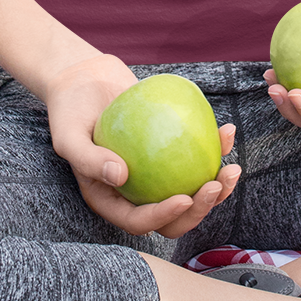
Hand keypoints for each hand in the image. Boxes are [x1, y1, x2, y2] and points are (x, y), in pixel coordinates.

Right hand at [44, 54, 240, 239]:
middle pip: (174, 217)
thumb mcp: (68, 136)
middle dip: (200, 210)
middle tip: (215, 184)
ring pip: (192, 191)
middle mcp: (136, 193)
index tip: (184, 198)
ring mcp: (157, 173)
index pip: (140, 220)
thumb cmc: (69, 109)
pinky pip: (197, 156)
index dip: (164, 217)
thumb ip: (89, 159)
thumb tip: (121, 177)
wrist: (83, 80)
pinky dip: (215, 148)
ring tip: (232, 168)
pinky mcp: (170, 150)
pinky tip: (227, 131)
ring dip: (218, 187)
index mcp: (111, 200)